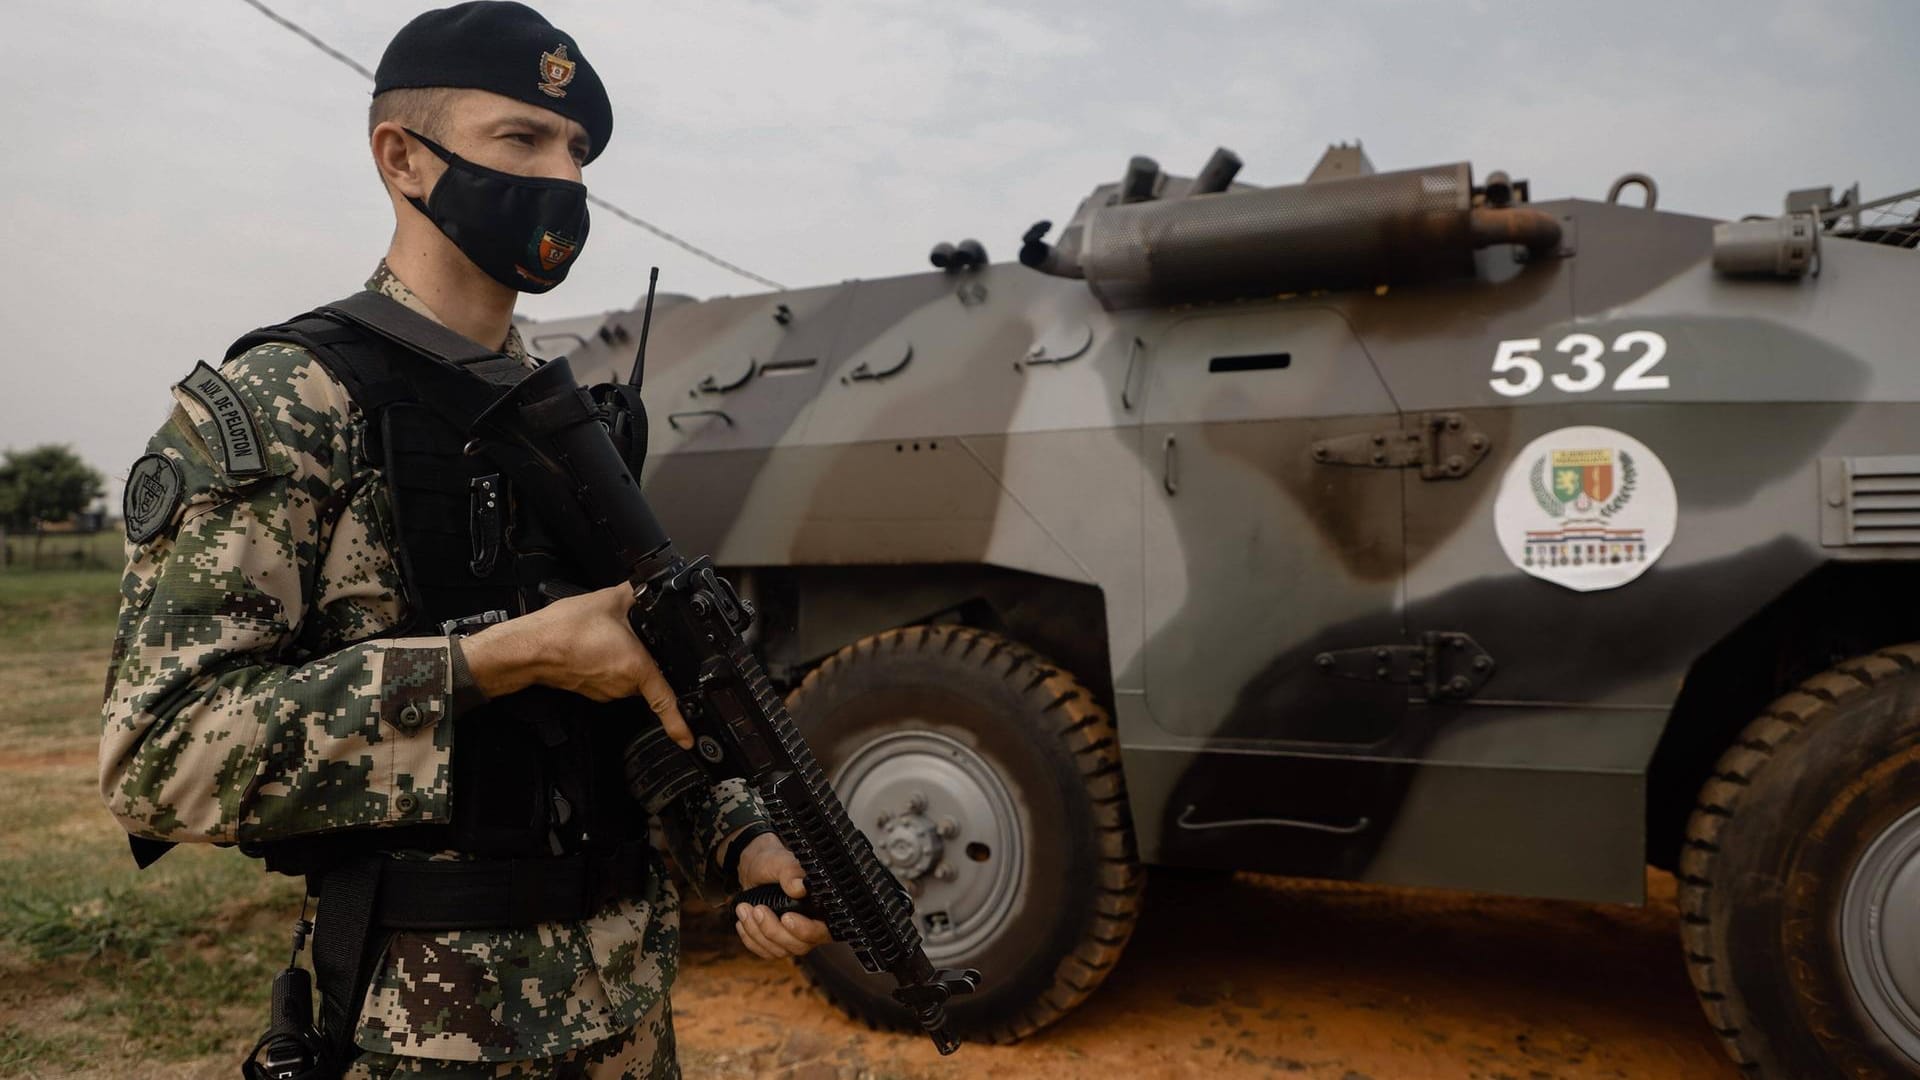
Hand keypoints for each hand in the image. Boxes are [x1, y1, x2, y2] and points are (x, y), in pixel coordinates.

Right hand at [458, 583, 691, 747]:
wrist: (529, 648)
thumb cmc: (564, 630)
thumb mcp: (609, 600)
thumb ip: (636, 594)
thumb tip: (649, 587)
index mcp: (635, 667)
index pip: (665, 700)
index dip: (679, 723)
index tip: (688, 740)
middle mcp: (622, 686)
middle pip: (648, 675)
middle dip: (644, 656)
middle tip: (627, 632)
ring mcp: (604, 691)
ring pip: (627, 676)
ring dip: (623, 658)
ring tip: (604, 635)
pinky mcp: (590, 690)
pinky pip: (609, 677)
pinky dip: (607, 662)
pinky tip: (594, 645)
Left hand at [733, 832, 831, 959]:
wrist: (756, 869)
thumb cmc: (773, 863)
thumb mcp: (781, 861)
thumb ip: (791, 872)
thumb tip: (799, 887)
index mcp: (823, 906)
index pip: (824, 930)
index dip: (806, 930)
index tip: (786, 918)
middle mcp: (813, 925)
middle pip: (800, 945)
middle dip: (774, 930)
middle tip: (757, 909)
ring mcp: (795, 938)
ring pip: (780, 951)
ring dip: (757, 933)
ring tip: (743, 909)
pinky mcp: (778, 944)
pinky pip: (765, 952)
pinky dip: (750, 939)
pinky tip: (742, 922)